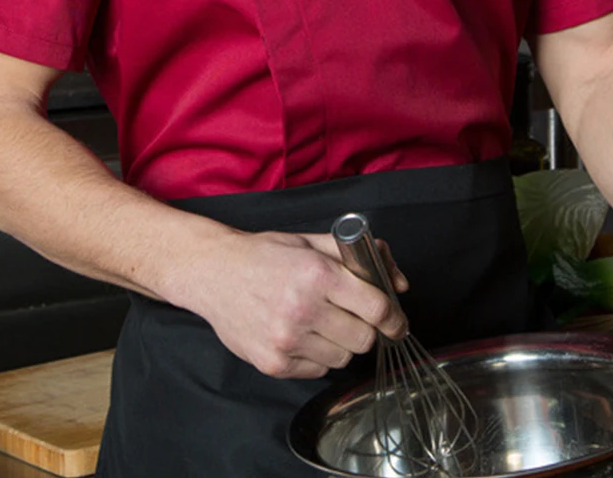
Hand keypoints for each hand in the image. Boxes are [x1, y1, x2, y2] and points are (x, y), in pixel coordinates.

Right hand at [184, 229, 408, 379]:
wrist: (214, 273)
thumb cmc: (265, 255)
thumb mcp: (312, 242)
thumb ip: (361, 256)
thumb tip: (398, 283)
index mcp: (317, 274)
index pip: (376, 307)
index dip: (393, 316)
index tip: (395, 321)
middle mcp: (303, 309)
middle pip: (364, 338)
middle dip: (365, 328)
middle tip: (351, 315)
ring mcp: (287, 340)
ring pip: (343, 357)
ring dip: (340, 342)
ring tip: (319, 321)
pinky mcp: (274, 363)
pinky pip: (318, 370)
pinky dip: (316, 356)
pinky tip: (300, 333)